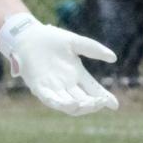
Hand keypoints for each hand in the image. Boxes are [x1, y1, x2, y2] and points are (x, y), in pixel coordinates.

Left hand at [0, 12, 118, 115]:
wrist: (28, 35)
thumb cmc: (50, 38)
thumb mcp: (75, 43)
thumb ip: (93, 49)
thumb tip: (113, 58)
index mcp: (76, 75)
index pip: (93, 90)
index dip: (104, 98)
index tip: (115, 105)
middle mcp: (66, 84)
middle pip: (83, 101)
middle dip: (93, 104)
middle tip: (100, 102)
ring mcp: (53, 87)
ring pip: (68, 105)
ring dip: (79, 107)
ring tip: (88, 103)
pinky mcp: (39, 87)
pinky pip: (50, 99)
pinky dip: (60, 103)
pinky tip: (71, 103)